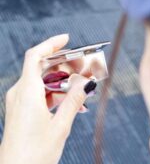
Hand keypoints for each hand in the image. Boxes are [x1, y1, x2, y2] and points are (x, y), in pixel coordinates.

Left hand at [0, 34, 89, 163]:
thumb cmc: (34, 153)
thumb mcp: (60, 125)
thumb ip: (74, 100)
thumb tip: (88, 82)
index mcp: (28, 93)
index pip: (36, 56)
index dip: (51, 44)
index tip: (67, 38)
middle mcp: (20, 93)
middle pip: (42, 67)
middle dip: (64, 64)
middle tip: (84, 68)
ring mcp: (20, 101)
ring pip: (43, 81)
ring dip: (63, 81)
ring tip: (83, 88)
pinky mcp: (22, 109)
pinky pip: (41, 93)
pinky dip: (57, 93)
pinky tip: (73, 102)